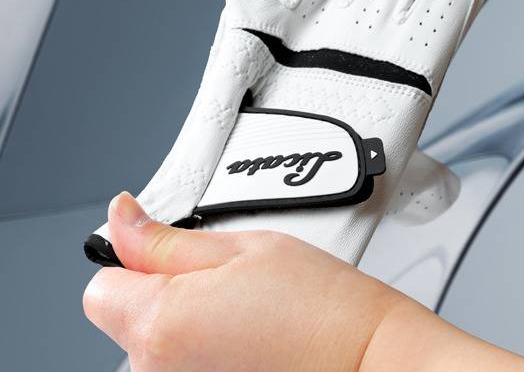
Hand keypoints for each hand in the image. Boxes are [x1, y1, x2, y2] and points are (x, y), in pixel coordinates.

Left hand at [84, 192, 523, 371]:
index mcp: (160, 323)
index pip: (100, 284)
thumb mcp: (244, 245)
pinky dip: (203, 347)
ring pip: (153, 340)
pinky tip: (247, 336)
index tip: (164, 247)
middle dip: (162, 286)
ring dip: (183, 317)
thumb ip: (167, 239)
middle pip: (126, 313)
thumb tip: (122, 220)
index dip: (134, 258)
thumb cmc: (320, 305)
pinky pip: (180, 363)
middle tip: (224, 276)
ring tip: (243, 307)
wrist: (369, 359)